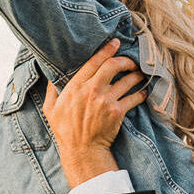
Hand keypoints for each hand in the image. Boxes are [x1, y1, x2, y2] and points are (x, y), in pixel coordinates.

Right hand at [45, 40, 146, 188]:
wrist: (81, 151)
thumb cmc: (65, 131)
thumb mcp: (50, 110)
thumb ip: (51, 91)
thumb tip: (50, 77)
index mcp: (75, 87)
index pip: (94, 61)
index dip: (106, 50)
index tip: (115, 43)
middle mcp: (92, 90)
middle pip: (113, 66)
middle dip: (125, 60)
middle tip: (131, 62)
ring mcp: (106, 101)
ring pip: (127, 80)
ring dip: (136, 76)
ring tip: (139, 75)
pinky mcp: (117, 112)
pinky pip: (134, 98)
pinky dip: (141, 94)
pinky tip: (143, 93)